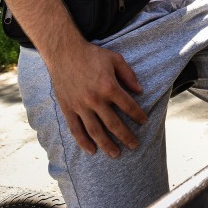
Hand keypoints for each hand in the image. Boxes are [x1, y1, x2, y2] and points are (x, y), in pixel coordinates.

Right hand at [45, 39, 147, 156]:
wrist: (64, 52)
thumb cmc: (91, 55)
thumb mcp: (115, 59)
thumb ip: (128, 75)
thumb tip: (140, 90)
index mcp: (109, 87)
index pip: (128, 106)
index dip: (137, 115)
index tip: (143, 121)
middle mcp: (95, 99)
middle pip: (114, 124)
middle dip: (126, 137)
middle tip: (134, 146)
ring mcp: (80, 106)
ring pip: (95, 131)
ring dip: (106, 145)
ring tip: (116, 154)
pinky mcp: (68, 108)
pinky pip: (76, 129)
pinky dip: (83, 142)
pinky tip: (91, 150)